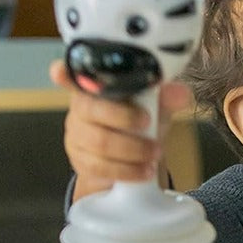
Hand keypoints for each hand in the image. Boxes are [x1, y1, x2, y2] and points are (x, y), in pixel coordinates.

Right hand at [51, 60, 191, 200]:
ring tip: (154, 153)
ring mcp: (78, 135)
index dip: (64, 74)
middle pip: (92, 110)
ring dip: (132, 149)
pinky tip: (144, 170)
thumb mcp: (157, 108)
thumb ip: (166, 98)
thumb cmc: (141, 124)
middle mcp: (80, 108)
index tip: (60, 72)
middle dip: (125, 118)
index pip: (73, 76)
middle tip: (149, 124)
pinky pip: (100, 167)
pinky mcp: (82, 160)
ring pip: (99, 142)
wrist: (135, 160)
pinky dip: (127, 170)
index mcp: (95, 86)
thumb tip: (182, 94)